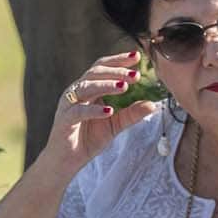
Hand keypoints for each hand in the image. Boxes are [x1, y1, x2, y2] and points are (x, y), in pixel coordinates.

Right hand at [42, 51, 160, 172]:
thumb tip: (153, 104)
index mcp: (88, 89)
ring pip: (86, 87)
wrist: (67, 160)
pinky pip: (79, 112)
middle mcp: (77, 92)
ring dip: (106, 85)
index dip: (118, 61)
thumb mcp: (114, 125)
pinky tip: (109, 110)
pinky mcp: (65, 120)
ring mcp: (69, 105)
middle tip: (135, 74)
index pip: (102, 68)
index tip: (137, 57)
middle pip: (94, 73)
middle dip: (116, 71)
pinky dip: (94, 110)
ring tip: (125, 87)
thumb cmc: (88, 138)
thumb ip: (131, 114)